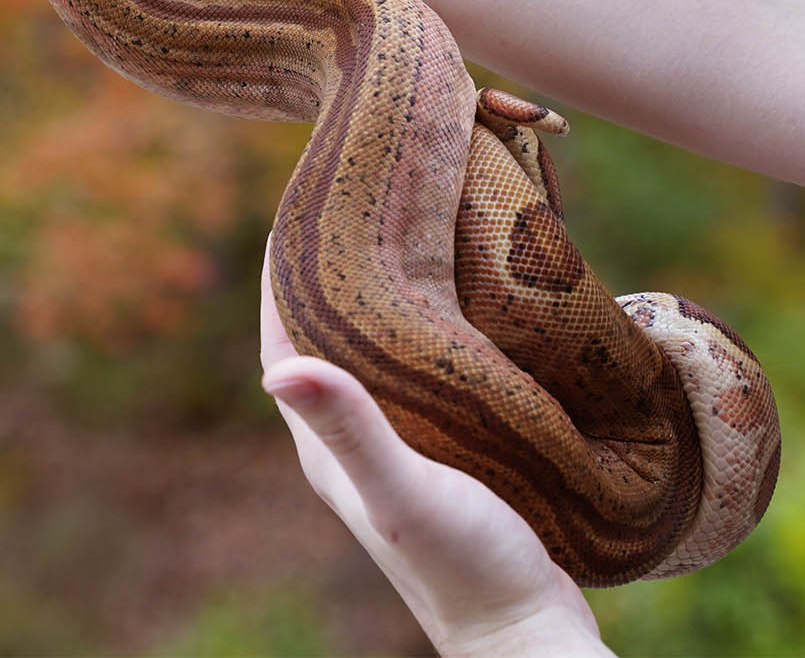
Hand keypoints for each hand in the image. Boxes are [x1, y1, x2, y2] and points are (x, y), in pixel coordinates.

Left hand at [259, 237, 614, 656]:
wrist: (527, 633)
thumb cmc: (464, 569)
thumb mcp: (404, 493)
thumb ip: (350, 431)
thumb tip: (277, 370)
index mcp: (325, 441)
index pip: (283, 333)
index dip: (283, 266)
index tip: (305, 198)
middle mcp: (354, 436)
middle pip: (328, 331)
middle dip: (336, 264)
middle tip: (365, 191)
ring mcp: (401, 442)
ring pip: (380, 346)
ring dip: (387, 289)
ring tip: (414, 222)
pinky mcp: (449, 448)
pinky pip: (426, 367)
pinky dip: (434, 322)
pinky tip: (468, 294)